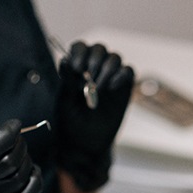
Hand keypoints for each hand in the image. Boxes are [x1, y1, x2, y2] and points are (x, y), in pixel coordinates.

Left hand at [55, 41, 134, 191]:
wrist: (86, 145)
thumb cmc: (71, 124)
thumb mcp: (65, 103)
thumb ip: (67, 81)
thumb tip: (64, 59)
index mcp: (76, 70)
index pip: (80, 47)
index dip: (80, 52)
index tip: (76, 68)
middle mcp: (94, 70)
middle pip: (100, 49)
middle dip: (94, 60)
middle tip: (88, 77)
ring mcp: (110, 79)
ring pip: (114, 58)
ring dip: (107, 69)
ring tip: (98, 88)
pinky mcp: (124, 89)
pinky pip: (128, 71)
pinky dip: (121, 75)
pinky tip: (110, 88)